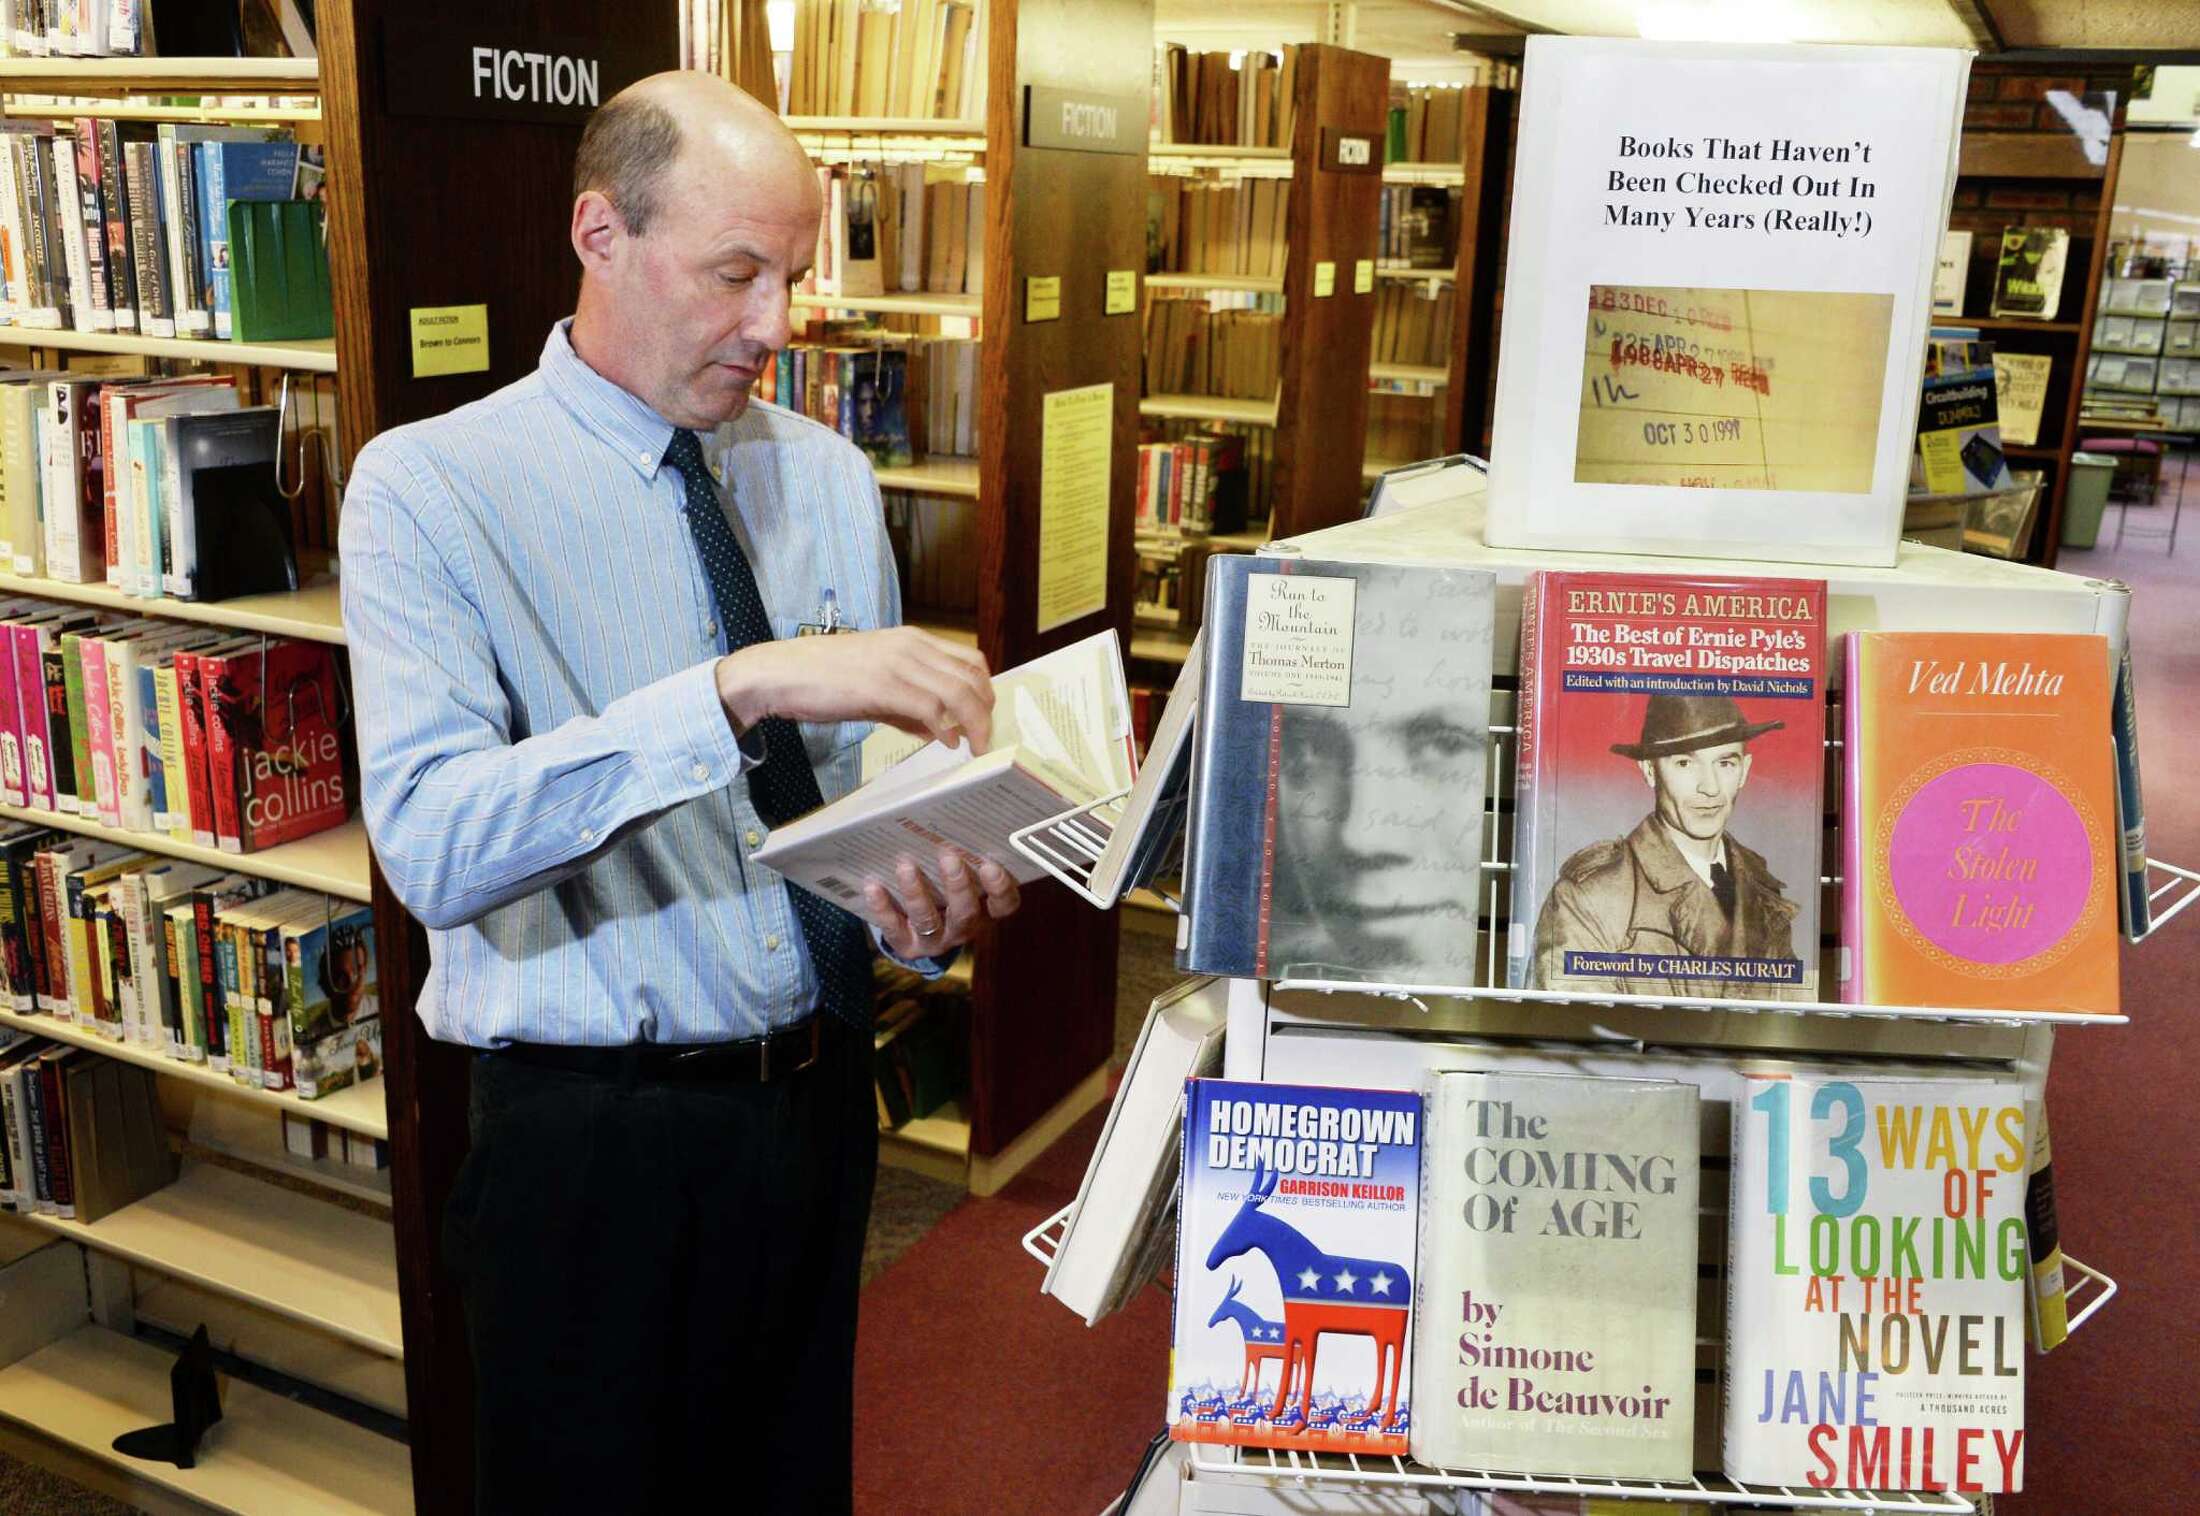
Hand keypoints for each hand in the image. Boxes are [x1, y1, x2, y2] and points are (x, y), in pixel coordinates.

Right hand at [715, 628, 994, 750]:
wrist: (779, 673)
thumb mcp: (875, 684)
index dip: (985, 690)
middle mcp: (910, 646)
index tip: (986, 717)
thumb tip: (940, 730)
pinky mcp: (881, 686)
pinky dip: (946, 729)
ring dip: (974, 723)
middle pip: (972, 675)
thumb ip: (909, 705)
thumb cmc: (822, 678)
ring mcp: (897, 664)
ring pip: (958, 691)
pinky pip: (930, 708)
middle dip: (986, 710)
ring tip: (975, 747)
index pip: (969, 659)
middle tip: (986, 737)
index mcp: (911, 640)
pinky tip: (947, 744)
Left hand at [860, 848, 1020, 958]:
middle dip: (957, 885)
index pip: (1004, 903)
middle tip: (947, 855)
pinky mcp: (907, 945)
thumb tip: (975, 809)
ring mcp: (935, 940)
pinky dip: (883, 906)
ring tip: (905, 864)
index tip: (989, 863)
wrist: (917, 930)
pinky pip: (894, 928)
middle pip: (966, 913)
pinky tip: (873, 885)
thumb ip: (968, 850)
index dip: (1000, 887)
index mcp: (985, 909)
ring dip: (916, 892)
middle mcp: (964, 928)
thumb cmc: (945, 887)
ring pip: (928, 920)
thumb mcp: (963, 874)